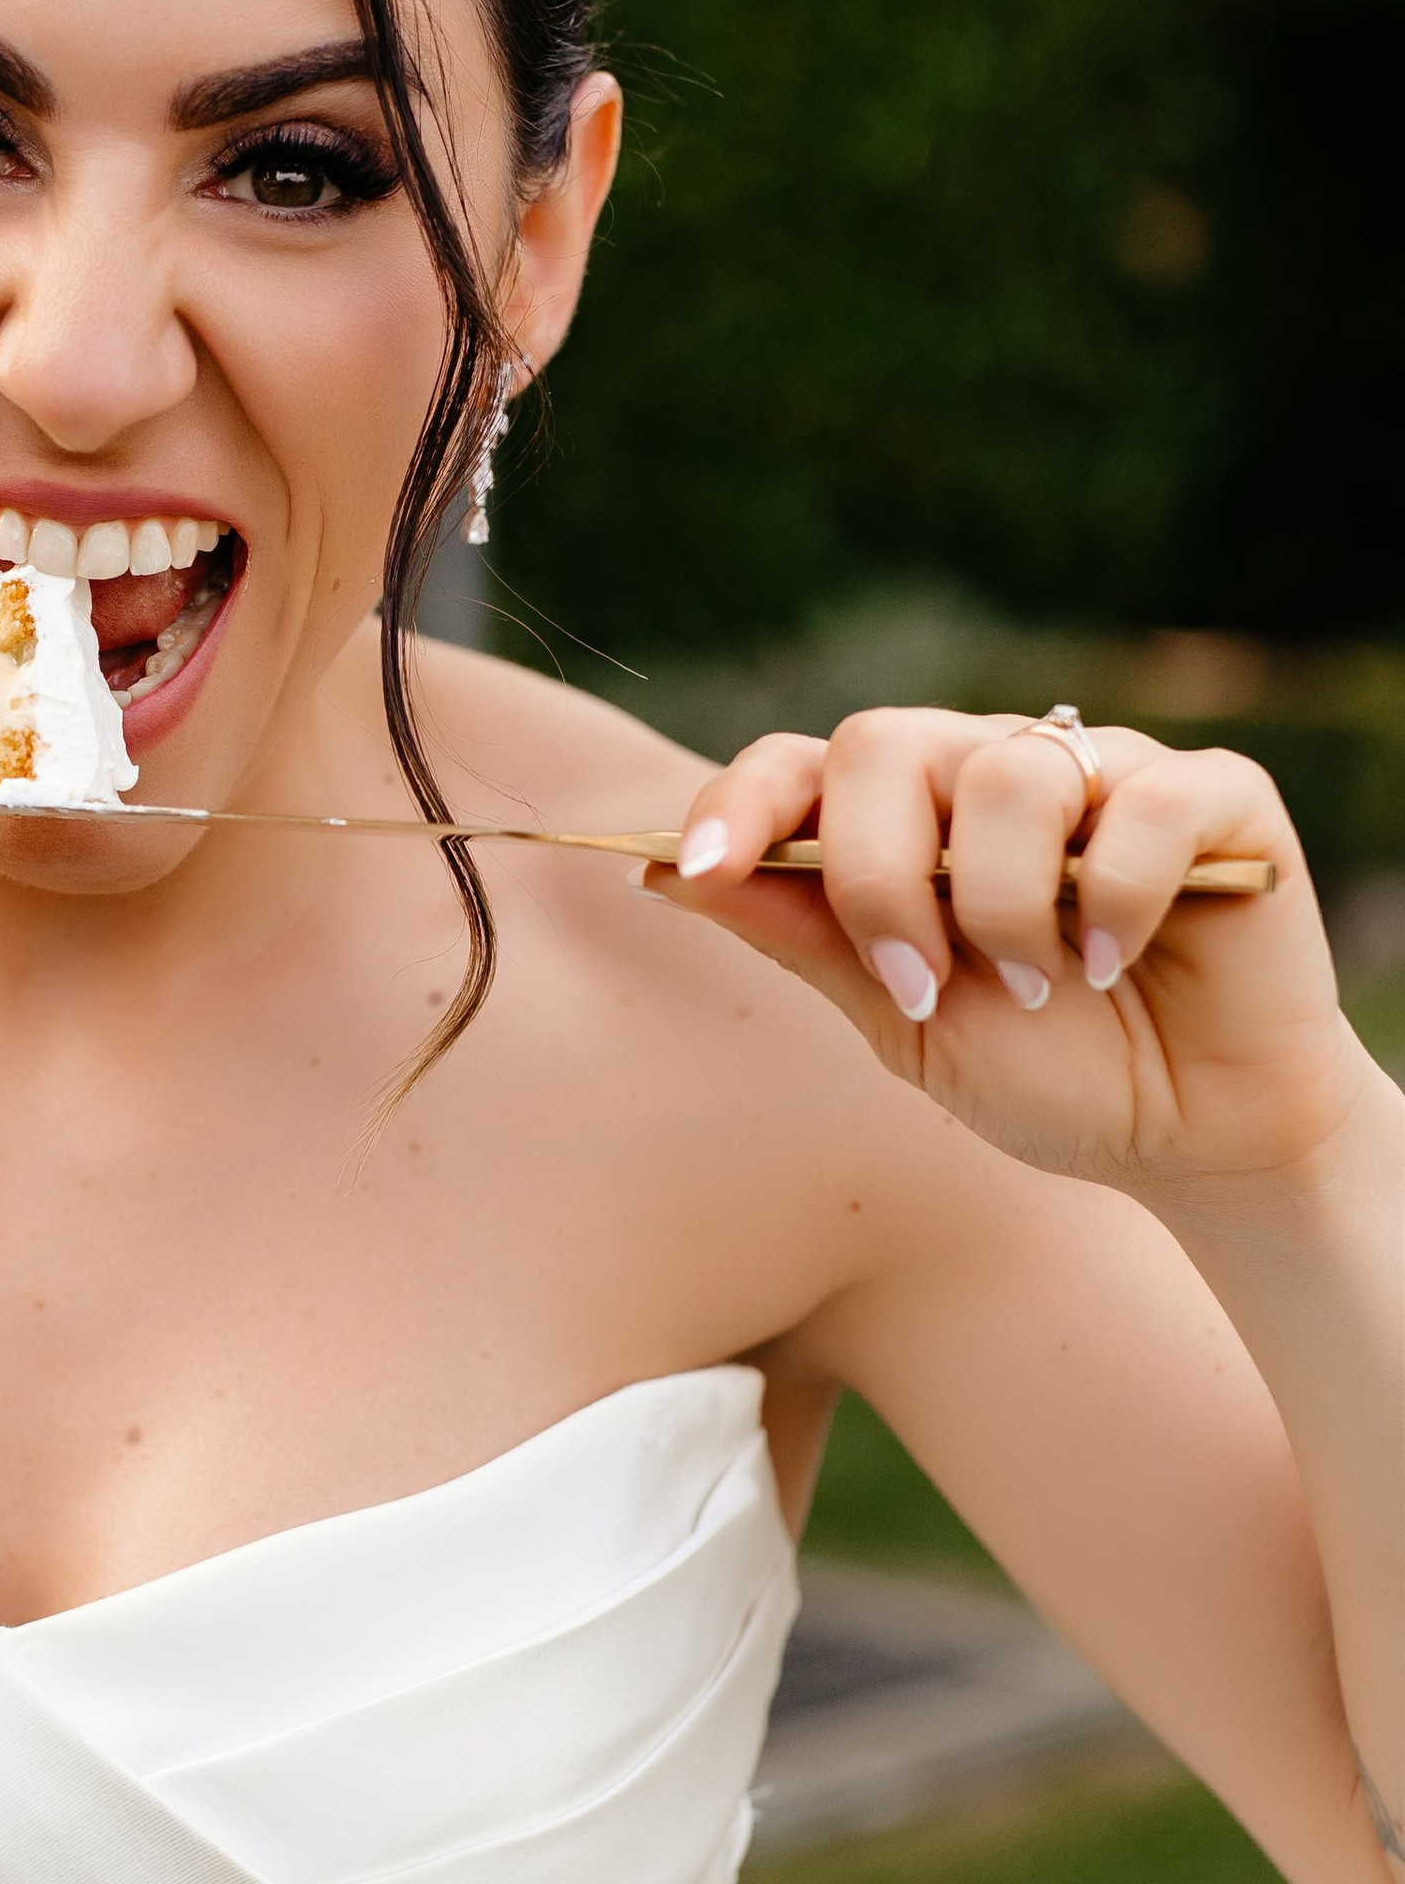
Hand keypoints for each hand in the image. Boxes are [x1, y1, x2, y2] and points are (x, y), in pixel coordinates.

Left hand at [657, 709, 1376, 1197]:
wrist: (1193, 1140)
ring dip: (1004, 903)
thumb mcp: (905, 1021)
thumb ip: (808, 938)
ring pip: (1010, 771)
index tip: (704, 867)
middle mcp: (997, 772)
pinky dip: (1120, 894)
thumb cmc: (1050, 1075)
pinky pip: (1145, 801)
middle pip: (887, 743)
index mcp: (911, 820)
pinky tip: (1118, 963)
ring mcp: (1107, 774)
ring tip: (1038, 986)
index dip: (743, 800)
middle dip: (877, 874)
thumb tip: (665, 875)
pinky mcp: (1217, 797)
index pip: (805, 761)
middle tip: (919, 982)